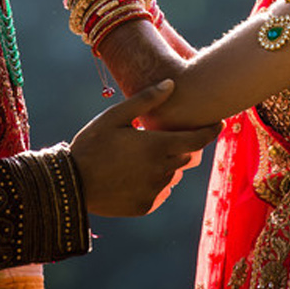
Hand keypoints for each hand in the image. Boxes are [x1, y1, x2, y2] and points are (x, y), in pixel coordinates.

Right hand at [68, 79, 220, 216]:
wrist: (70, 184)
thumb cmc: (92, 144)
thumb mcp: (115, 116)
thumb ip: (146, 100)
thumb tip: (172, 83)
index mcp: (157, 146)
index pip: (198, 139)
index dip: (212, 131)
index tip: (219, 123)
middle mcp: (162, 171)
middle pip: (187, 156)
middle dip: (184, 146)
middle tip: (165, 137)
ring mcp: (155, 191)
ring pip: (174, 174)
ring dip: (167, 164)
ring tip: (140, 157)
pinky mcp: (146, 206)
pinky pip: (161, 191)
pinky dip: (155, 182)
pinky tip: (134, 174)